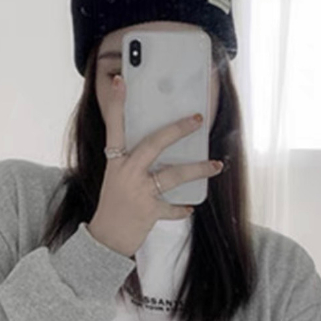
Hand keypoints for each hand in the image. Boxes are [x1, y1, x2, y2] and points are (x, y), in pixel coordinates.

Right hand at [87, 73, 224, 257]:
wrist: (104, 240)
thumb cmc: (113, 206)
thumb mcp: (116, 179)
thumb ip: (132, 162)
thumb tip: (161, 149)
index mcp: (115, 162)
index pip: (114, 127)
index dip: (117, 103)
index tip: (121, 80)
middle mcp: (126, 173)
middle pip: (155, 143)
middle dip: (178, 129)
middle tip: (197, 119)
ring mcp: (138, 192)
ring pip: (174, 174)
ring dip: (198, 169)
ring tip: (215, 166)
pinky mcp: (149, 211)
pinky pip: (173, 207)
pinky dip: (182, 209)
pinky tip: (189, 208)